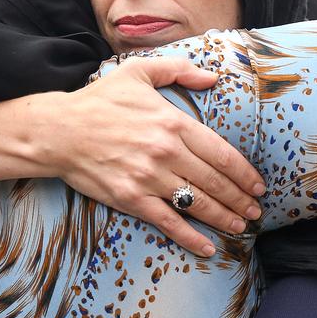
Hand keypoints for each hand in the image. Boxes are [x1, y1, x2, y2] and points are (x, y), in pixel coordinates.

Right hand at [35, 56, 265, 256]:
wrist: (58, 130)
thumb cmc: (99, 101)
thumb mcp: (138, 72)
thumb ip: (179, 69)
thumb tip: (213, 78)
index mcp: (173, 122)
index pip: (222, 153)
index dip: (245, 173)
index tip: (258, 184)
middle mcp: (166, 152)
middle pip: (215, 181)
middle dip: (241, 199)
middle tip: (256, 210)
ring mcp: (149, 178)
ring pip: (197, 203)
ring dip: (224, 218)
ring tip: (241, 226)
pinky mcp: (131, 199)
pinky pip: (169, 222)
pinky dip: (191, 238)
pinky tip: (208, 248)